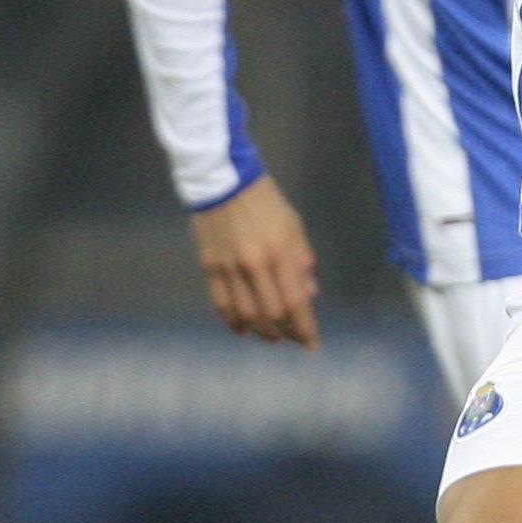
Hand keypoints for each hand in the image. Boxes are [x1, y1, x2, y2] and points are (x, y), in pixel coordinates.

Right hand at [192, 174, 320, 347]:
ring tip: (272, 337)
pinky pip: (221, 304)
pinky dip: (232, 322)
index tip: (312, 343)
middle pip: (271, 314)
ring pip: (246, 314)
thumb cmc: (265, 202)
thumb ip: (302, 261)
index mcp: (279, 252)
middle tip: (293, 337)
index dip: (305, 327)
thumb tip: (309, 295)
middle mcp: (254, 265)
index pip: (295, 301)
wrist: (221, 179)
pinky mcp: (209, 266)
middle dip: (286, 332)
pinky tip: (242, 330)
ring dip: (261, 332)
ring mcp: (228, 268)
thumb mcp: (293, 225)